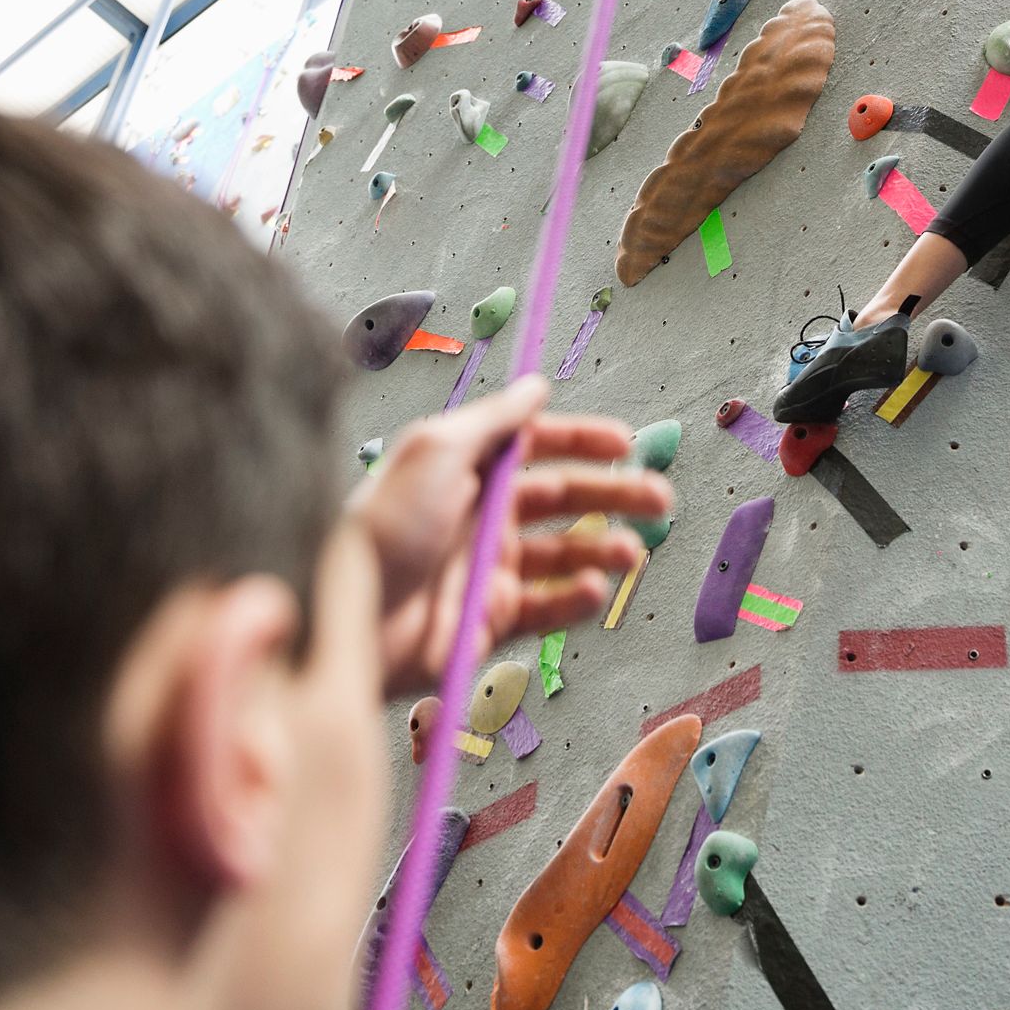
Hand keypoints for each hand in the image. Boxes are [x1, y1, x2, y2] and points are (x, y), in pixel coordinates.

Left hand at [349, 375, 671, 698]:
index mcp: (467, 471)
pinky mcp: (491, 624)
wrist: (350, 615)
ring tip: (630, 552)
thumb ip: (494, 419)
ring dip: (604, 549)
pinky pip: (548, 610)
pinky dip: (577, 599)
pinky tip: (595, 589)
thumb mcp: (437, 448)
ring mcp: (488, 572)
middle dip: (614, 496)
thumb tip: (536, 385)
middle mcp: (481, 518)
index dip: (582, 441)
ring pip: (565, 556)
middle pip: (562, 500)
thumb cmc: (384, 523)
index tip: (625, 443)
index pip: (537, 447)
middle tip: (659, 499)